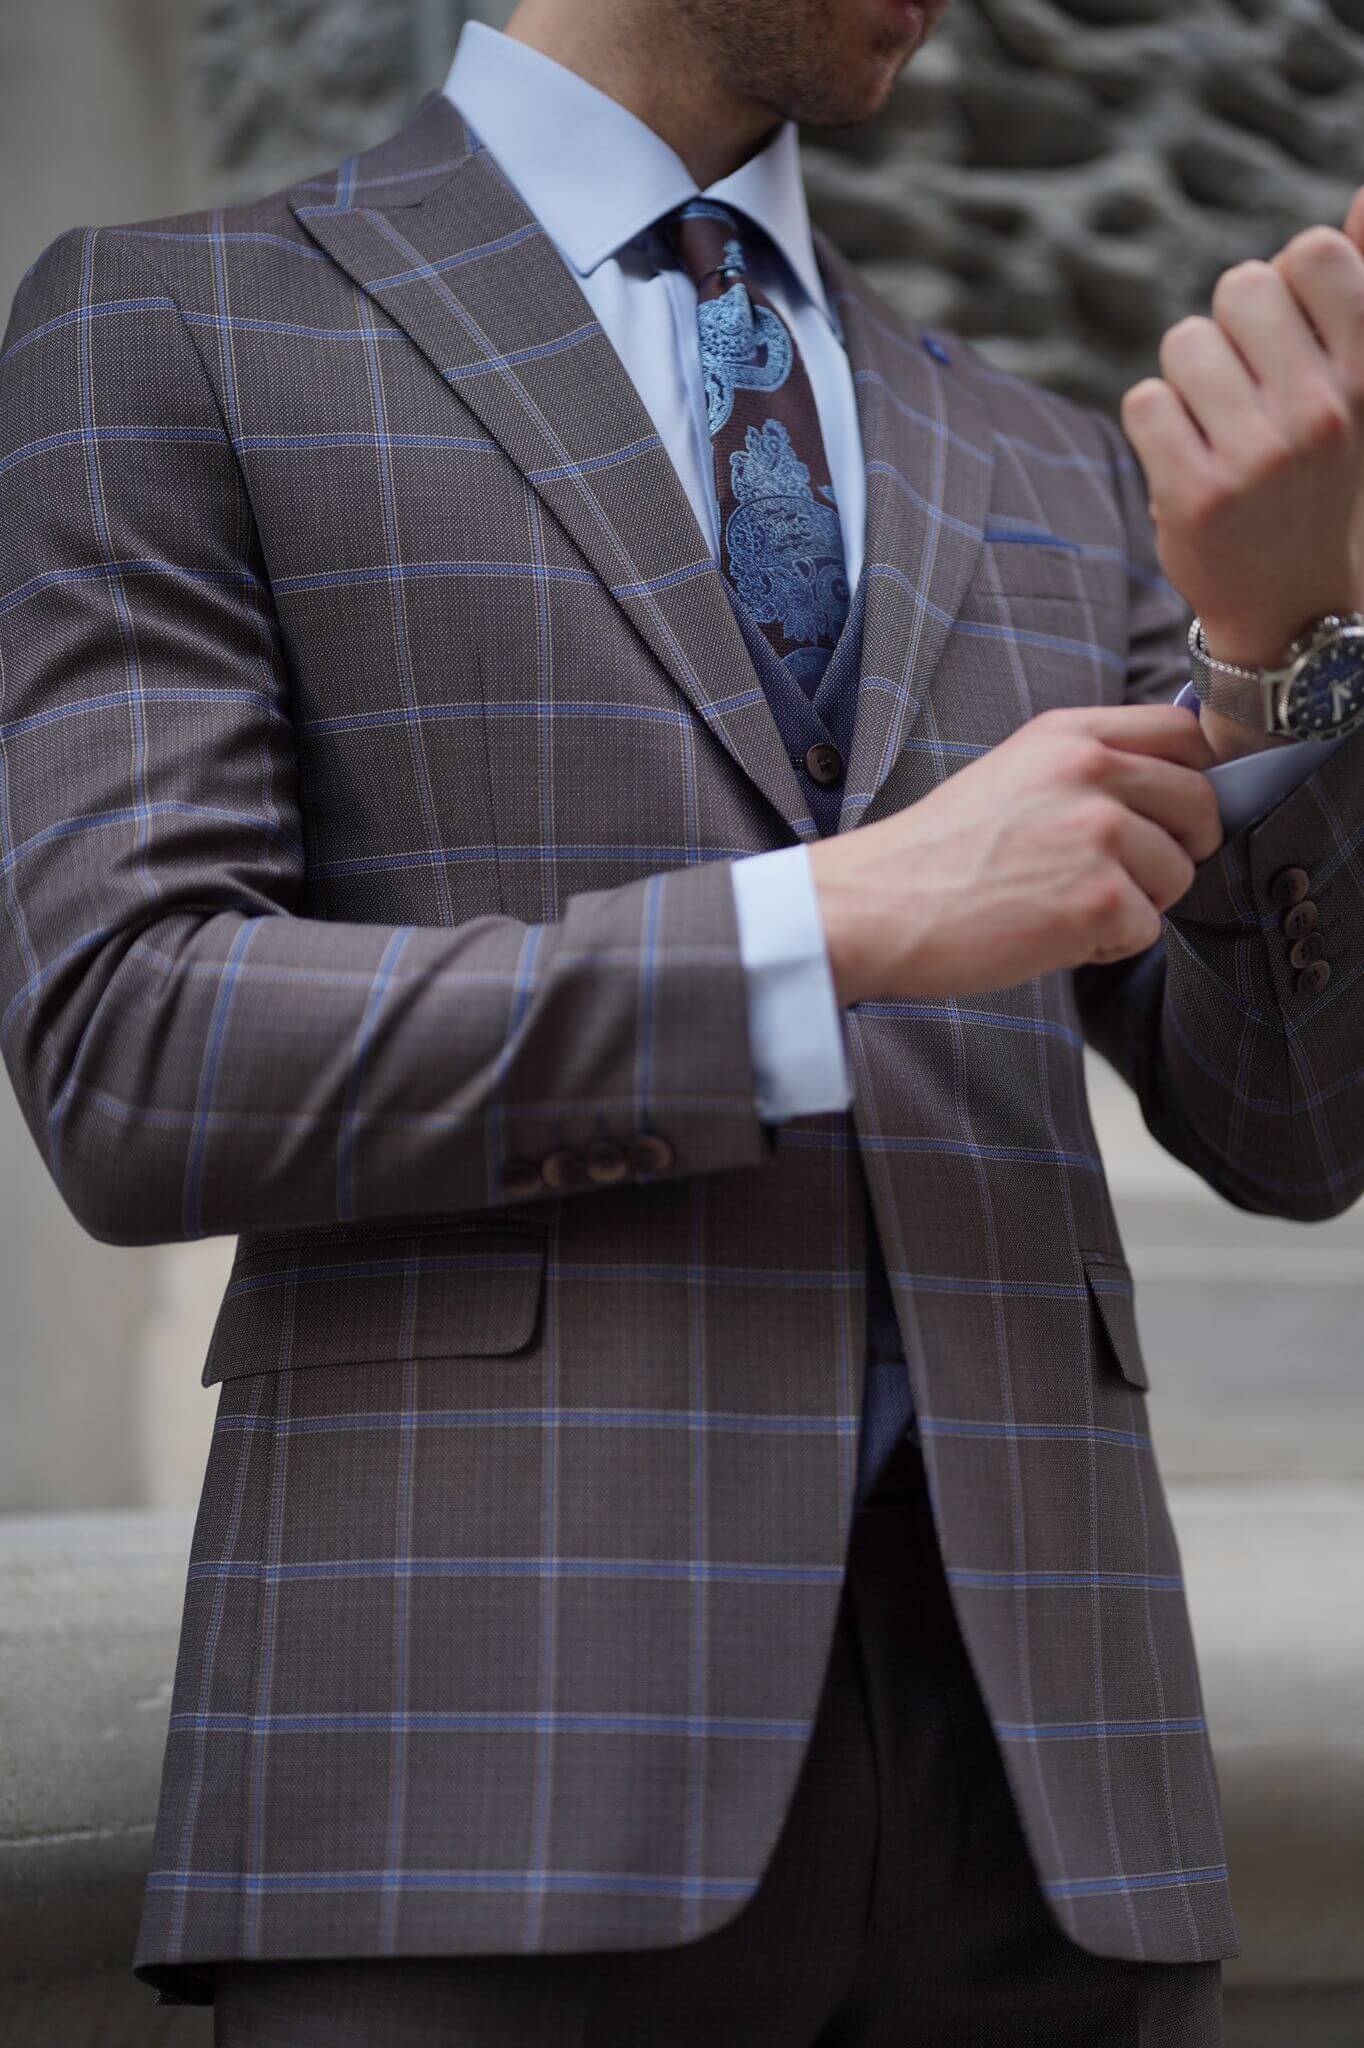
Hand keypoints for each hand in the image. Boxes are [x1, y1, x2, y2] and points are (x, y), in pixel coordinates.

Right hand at [809, 705, 1222, 1005]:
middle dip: (1179, 849)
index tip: (1168, 813)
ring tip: (1065, 905)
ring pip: (1179, 875)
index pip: (1184, 734)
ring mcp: (1098, 834)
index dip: (1192, 778)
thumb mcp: (1013, 774)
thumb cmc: (935, 855)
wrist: (877, 906)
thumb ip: (1086, 767)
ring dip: (1137, 903)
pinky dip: (1106, 945)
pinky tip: (1050, 934)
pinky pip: (1147, 929)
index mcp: (1068, 735)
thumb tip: (1167, 791)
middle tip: (1126, 876)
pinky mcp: (1097, 898)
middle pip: (1201, 804)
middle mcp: (1089, 771)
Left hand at [1119, 191, 1363, 731]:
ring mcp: (1259, 455)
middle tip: (1245, 394)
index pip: (1311, 251)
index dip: (1283, 285)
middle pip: (1238, 287)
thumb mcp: (1360, 385)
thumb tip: (1363, 194)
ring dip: (1186, 381)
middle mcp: (1323, 410)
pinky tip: (1187, 461)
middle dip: (1230, 332)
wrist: (1292, 604)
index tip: (1289, 341)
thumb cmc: (1320, 474)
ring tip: (1217, 431)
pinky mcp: (1196, 495)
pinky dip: (1154, 425)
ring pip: (1184, 343)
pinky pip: (1144, 401)